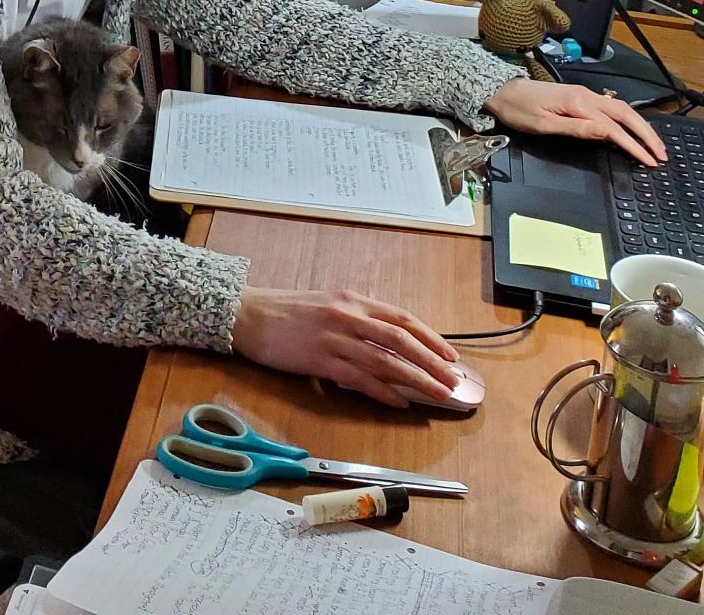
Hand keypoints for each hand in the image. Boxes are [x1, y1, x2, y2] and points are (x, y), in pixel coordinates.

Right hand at [232, 285, 458, 408]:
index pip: (401, 318)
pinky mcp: (321, 360)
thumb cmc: (285, 311)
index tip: (450, 355)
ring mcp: (335, 338)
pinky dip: (384, 393)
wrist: (248, 315)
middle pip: (401, 340)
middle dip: (433, 362)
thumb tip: (386, 342)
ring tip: (438, 394)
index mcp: (352, 300)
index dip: (430, 337)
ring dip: (417, 380)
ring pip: (387, 361)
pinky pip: (361, 379)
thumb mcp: (326, 304)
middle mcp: (348, 315)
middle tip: (454, 380)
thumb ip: (355, 319)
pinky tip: (401, 403)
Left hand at [486, 76, 666, 167]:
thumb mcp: (544, 125)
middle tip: (662, 154)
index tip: (649, 161)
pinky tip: (632, 129)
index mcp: (578, 104)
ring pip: (621, 109)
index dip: (633, 146)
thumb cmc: (519, 110)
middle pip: (625, 114)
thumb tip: (607, 133)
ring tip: (653, 144)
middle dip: (646, 135)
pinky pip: (611, 107)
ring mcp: (584, 94)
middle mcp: (586, 96)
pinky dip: (627, 119)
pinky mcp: (580, 96)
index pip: (614, 128)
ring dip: (640, 126)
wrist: (502, 90)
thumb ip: (577, 129)